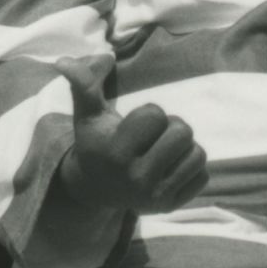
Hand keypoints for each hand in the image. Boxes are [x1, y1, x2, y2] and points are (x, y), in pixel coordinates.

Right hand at [55, 68, 207, 214]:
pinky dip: (190, 168)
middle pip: (182, 132)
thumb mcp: (87, 114)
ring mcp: (155, 196)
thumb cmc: (97, 142)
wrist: (97, 188)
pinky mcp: (171, 206)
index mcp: (116, 152)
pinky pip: (202, 175)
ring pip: (197, 153)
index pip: (156, 115)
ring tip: (161, 152)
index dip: (149, 114)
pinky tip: (169, 169)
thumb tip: (64, 61)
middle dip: (171, 127)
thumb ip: (82, 84)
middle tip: (152, 138)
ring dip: (183, 147)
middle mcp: (136, 178)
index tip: (134, 127)